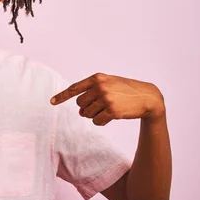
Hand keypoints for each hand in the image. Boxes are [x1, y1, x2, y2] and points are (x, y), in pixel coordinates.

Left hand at [50, 73, 164, 125]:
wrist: (147, 97)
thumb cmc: (126, 90)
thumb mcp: (109, 85)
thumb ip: (92, 95)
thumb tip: (80, 113)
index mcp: (97, 78)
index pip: (75, 88)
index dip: (62, 96)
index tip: (51, 102)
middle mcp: (100, 87)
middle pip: (80, 104)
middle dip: (87, 108)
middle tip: (100, 106)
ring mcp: (105, 98)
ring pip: (87, 114)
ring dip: (94, 115)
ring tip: (107, 110)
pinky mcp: (112, 110)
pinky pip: (96, 121)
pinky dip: (101, 121)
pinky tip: (110, 117)